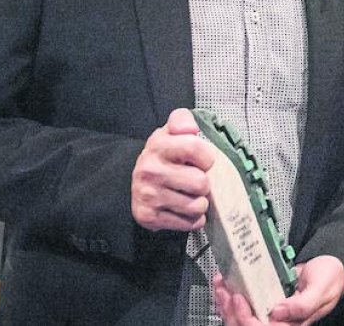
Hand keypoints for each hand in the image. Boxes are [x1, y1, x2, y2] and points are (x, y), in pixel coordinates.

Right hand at [130, 109, 213, 230]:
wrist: (136, 183)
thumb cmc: (164, 157)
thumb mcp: (170, 133)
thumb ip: (182, 121)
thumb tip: (190, 128)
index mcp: (158, 146)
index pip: (195, 148)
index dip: (207, 157)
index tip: (202, 161)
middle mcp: (150, 170)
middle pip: (201, 183)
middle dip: (204, 183)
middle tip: (194, 181)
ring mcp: (149, 195)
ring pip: (197, 206)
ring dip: (200, 203)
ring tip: (190, 195)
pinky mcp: (149, 217)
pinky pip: (189, 223)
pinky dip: (192, 219)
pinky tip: (183, 209)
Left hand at [213, 255, 343, 325]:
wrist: (333, 268)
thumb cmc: (330, 279)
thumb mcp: (320, 289)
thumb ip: (302, 304)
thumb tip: (278, 313)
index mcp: (292, 324)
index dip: (246, 318)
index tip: (238, 299)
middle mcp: (279, 322)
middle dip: (231, 311)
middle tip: (224, 290)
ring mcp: (271, 313)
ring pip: (242, 318)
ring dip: (227, 304)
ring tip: (220, 286)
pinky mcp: (266, 301)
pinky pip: (245, 306)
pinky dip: (231, 298)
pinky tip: (226, 287)